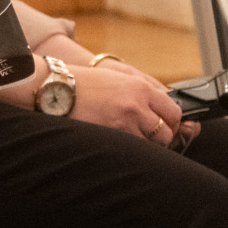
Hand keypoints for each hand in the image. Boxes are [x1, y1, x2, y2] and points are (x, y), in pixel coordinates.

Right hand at [66, 61, 184, 145]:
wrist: (53, 87)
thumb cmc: (82, 82)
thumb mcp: (116, 78)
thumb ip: (141, 91)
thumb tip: (162, 108)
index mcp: (140, 87)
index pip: (173, 111)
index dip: (171, 121)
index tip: (164, 125)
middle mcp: (137, 104)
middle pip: (167, 131)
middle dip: (160, 136)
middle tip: (147, 135)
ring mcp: (125, 121)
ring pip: (152, 143)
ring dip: (144, 143)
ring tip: (128, 137)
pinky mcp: (113, 134)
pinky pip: (134, 148)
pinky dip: (130, 148)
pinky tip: (118, 142)